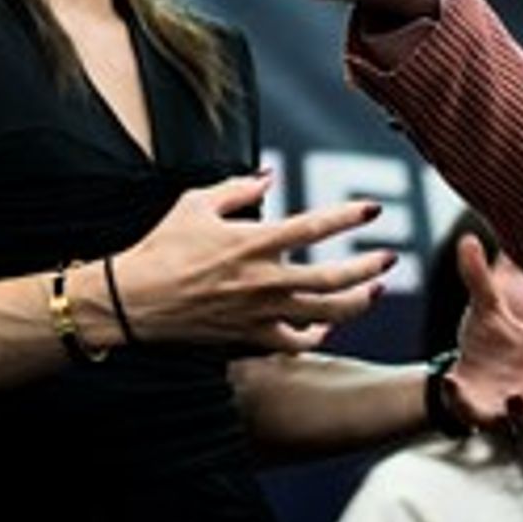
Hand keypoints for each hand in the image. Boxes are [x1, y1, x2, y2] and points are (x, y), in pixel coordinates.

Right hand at [109, 173, 395, 351]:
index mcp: (252, 242)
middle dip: (369, 265)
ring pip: (325, 314)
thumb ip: (237, 189)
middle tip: (389, 256)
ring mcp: (260, 312)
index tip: (372, 209)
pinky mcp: (250, 337)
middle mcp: (263, 279)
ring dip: (357, 302)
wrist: (133, 301)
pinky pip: (296, 343)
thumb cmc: (161, 246)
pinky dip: (316, 337)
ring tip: (374, 289)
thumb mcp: (195, 204)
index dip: (348, 216)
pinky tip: (327, 327)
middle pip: (334, 277)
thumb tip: (269, 178)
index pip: (314, 226)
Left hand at [443, 234, 522, 438]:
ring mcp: (514, 408)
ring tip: (516, 396)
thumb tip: (468, 238)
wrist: (460, 373)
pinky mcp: (483, 417)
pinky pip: (476, 415)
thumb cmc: (488, 343)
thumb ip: (481, 278)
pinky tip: (452, 380)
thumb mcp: (485, 308)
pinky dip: (462, 400)